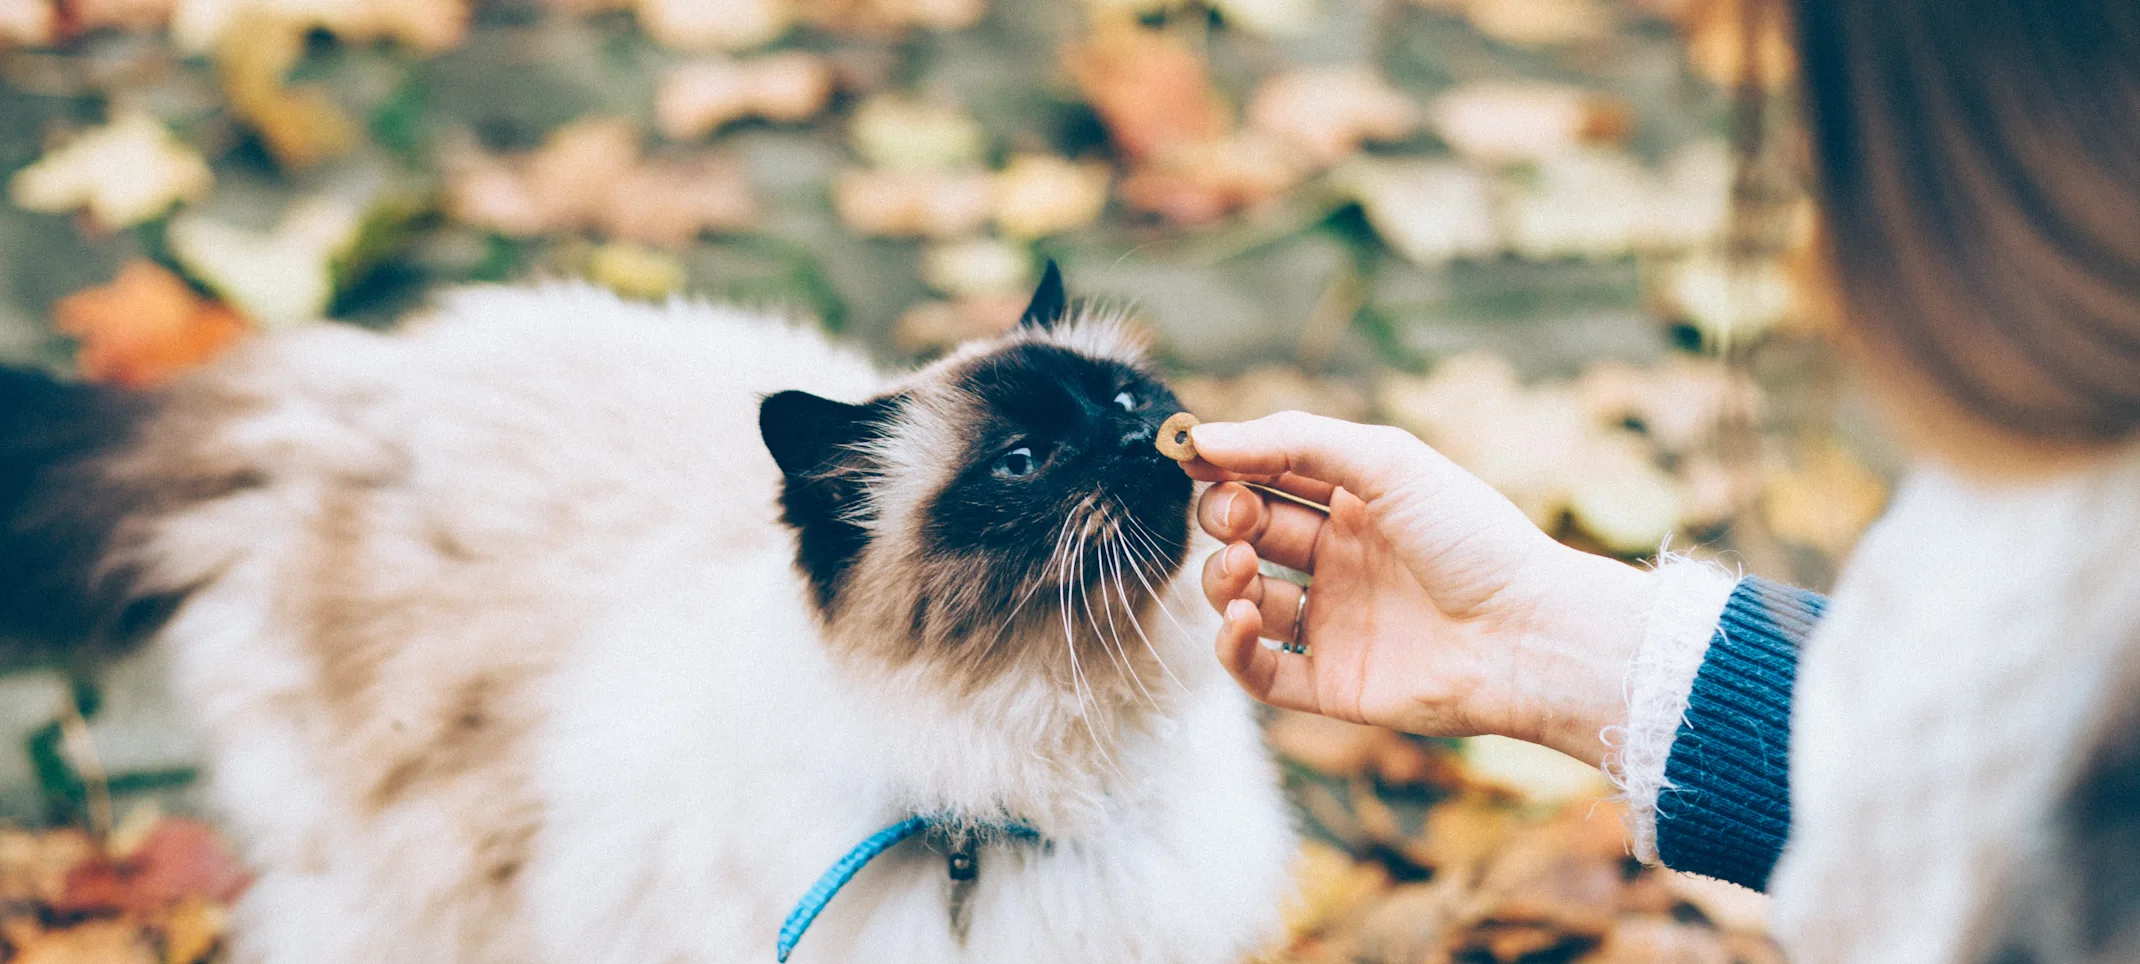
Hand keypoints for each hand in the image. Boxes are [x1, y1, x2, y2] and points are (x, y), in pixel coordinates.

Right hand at [1184, 412, 1657, 766]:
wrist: (1527, 633)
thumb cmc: (1472, 538)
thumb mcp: (1385, 462)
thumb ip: (1292, 441)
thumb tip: (1203, 438)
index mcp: (1358, 503)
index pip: (1270, 476)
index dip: (1228, 467)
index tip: (1193, 459)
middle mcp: (1342, 561)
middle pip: (1248, 534)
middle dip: (1225, 519)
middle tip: (1237, 518)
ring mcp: (1335, 623)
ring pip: (1243, 599)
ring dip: (1222, 579)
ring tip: (1242, 569)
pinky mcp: (1331, 684)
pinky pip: (1258, 670)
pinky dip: (1232, 646)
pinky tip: (1244, 618)